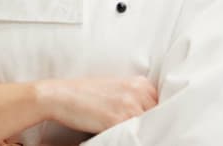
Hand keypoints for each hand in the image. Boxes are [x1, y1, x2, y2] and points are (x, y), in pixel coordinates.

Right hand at [34, 76, 157, 133]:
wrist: (60, 96)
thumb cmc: (85, 95)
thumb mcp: (116, 90)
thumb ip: (136, 99)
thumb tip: (151, 119)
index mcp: (140, 83)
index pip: (162, 106)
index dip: (157, 119)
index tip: (154, 126)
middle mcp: (138, 92)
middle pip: (159, 118)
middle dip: (151, 127)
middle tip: (139, 132)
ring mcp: (129, 106)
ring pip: (149, 128)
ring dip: (143, 135)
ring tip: (127, 134)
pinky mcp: (117, 120)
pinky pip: (133, 136)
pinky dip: (129, 139)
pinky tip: (119, 137)